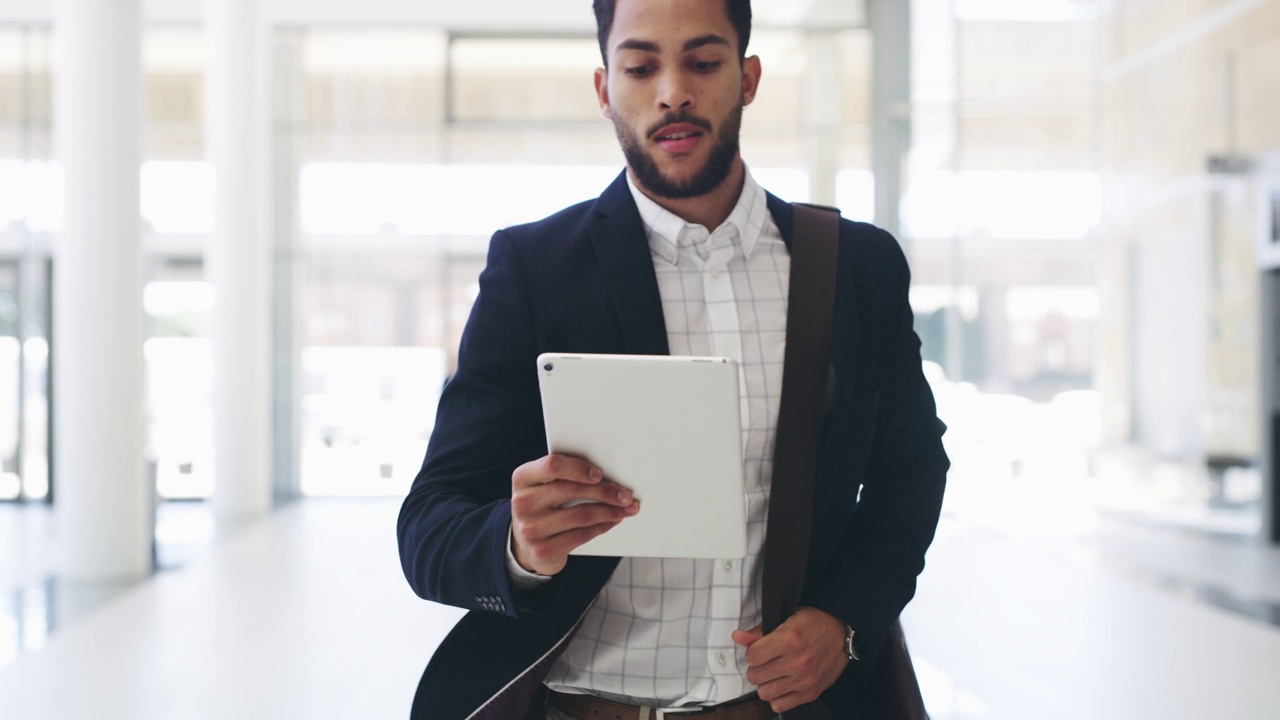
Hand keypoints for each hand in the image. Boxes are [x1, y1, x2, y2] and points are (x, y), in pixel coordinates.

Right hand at [510, 454, 639, 574]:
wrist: (523, 545)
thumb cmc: (542, 507)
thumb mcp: (542, 487)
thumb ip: (564, 477)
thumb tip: (608, 475)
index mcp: (523, 478)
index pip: (552, 466)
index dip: (579, 468)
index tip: (600, 474)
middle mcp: (523, 503)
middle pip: (572, 490)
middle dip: (605, 492)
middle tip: (626, 495)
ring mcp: (531, 529)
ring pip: (581, 514)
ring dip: (609, 511)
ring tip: (626, 509)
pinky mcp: (543, 550)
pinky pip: (581, 535)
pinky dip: (602, 527)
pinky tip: (612, 521)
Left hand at [731, 607, 848, 713]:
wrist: (843, 634)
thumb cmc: (815, 622)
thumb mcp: (787, 616)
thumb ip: (760, 630)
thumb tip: (737, 637)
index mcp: (790, 638)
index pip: (752, 656)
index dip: (752, 652)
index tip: (759, 649)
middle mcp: (797, 661)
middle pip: (756, 676)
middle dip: (756, 668)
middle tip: (765, 662)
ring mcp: (805, 679)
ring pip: (764, 692)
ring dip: (765, 683)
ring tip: (773, 673)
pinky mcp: (811, 693)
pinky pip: (780, 705)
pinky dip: (777, 697)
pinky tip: (781, 684)